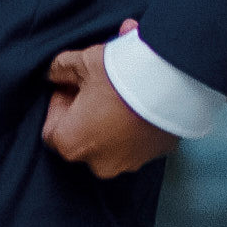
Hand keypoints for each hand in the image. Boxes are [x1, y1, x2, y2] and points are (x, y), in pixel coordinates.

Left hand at [43, 22, 176, 181]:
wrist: (174, 81)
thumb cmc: (120, 76)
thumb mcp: (83, 63)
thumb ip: (60, 69)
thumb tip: (55, 73)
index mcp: (71, 144)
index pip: (52, 128)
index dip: (60, 103)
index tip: (72, 85)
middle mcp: (99, 163)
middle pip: (83, 135)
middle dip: (87, 110)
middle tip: (96, 84)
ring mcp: (130, 163)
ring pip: (112, 138)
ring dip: (112, 116)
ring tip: (123, 86)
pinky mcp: (156, 154)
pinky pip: (139, 139)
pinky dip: (136, 123)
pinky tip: (142, 97)